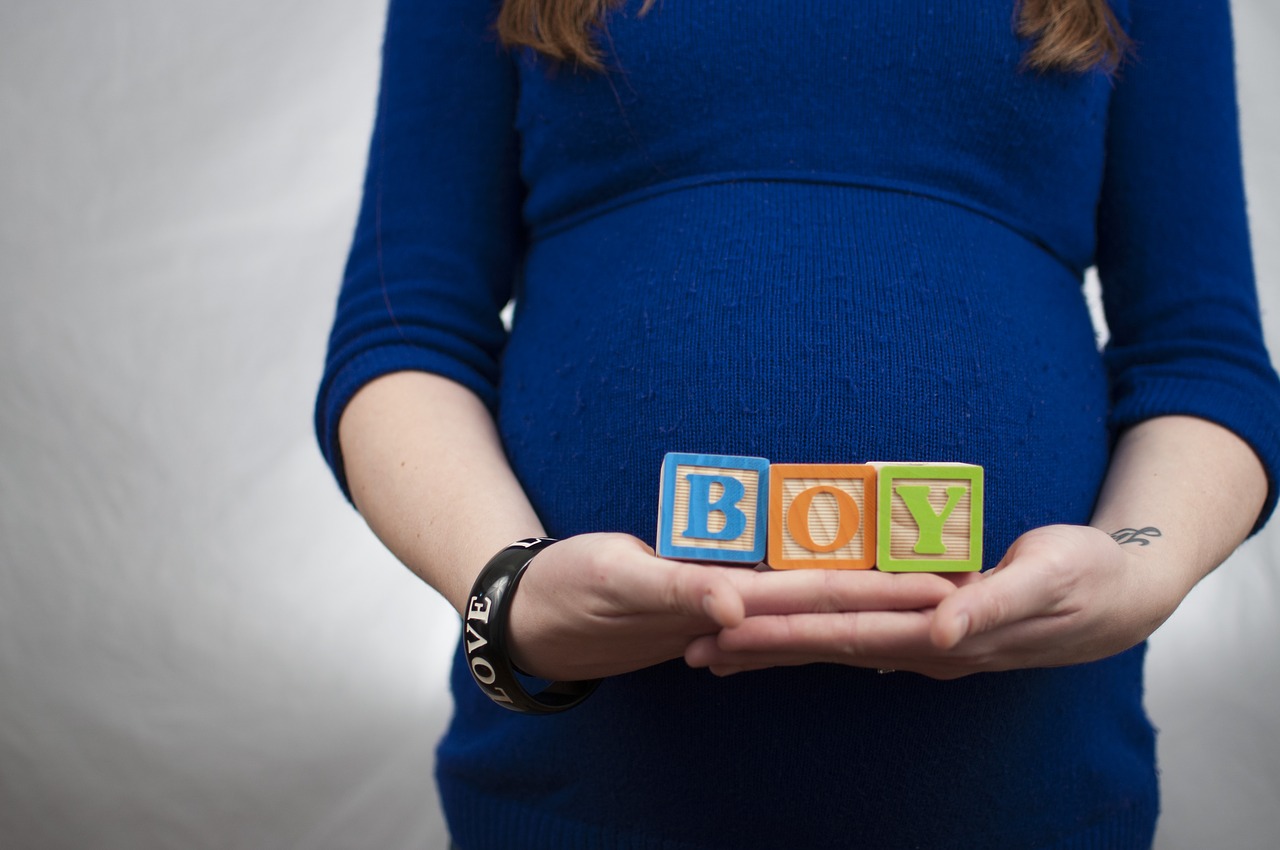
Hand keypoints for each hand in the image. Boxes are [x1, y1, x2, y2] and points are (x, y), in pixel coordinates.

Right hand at [507, 533, 961, 681]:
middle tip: (966, 575)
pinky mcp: (705, 587)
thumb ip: (678, 589)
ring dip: (864, 588)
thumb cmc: (569, 593)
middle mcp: (736, 603)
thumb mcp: (619, 582)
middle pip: (831, 594)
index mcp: (725, 601)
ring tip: (923, 578)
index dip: (884, 592)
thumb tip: (737, 606)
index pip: (822, 596)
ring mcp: (723, 598)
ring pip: (808, 592)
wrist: (533, 612)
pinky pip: (769, 586)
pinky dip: (811, 587)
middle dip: (895, 588)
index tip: (947, 590)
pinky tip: (845, 585)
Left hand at [685, 525, 1184, 679]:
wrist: (1117, 596)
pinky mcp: (928, 630)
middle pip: (823, 647)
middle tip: (693, 651)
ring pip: (834, 647)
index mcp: (940, 633)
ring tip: (718, 654)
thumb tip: (940, 632)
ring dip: (776, 651)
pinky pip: (858, 636)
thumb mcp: (1047, 580)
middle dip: (757, 650)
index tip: (728, 633)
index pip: (844, 634)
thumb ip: (992, 604)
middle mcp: (922, 646)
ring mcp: (923, 643)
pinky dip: (814, 639)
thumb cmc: (1082, 577)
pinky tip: (783, 645)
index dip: (784, 634)